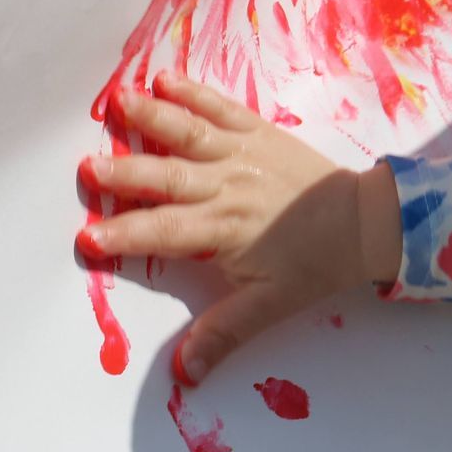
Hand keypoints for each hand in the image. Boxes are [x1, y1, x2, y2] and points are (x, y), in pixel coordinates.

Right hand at [76, 71, 401, 384]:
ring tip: (117, 102)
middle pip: (169, 179)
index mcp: (225, 231)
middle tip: (88, 168)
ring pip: (190, 133)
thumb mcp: (270, 305)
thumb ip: (224, 333)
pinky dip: (193, 92)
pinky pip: (221, 108)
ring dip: (152, 118)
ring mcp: (242, 154)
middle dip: (126, 174)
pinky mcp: (258, 131)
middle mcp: (228, 187)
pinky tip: (164, 78)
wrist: (364, 220)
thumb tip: (184, 373)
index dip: (125, 237)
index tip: (87, 238)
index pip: (165, 234)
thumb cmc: (314, 263)